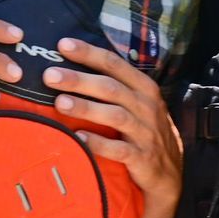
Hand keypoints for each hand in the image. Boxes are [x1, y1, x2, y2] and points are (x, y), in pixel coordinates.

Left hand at [45, 38, 181, 207]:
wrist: (169, 172)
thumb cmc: (144, 131)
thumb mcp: (137, 104)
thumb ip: (114, 87)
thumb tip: (73, 67)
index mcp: (144, 88)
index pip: (115, 64)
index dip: (89, 53)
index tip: (63, 45)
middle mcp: (146, 106)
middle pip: (111, 88)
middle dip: (80, 80)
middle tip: (50, 75)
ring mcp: (145, 132)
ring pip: (115, 115)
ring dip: (87, 107)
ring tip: (59, 103)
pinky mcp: (142, 157)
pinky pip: (119, 149)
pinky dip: (99, 143)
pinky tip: (79, 138)